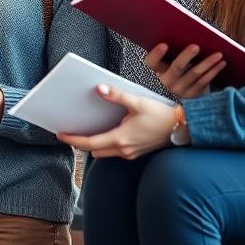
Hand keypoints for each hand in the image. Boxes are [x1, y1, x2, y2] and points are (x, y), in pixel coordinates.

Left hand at [57, 84, 176, 158]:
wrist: (183, 128)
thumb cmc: (161, 115)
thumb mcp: (137, 102)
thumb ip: (117, 96)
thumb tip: (99, 89)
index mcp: (121, 138)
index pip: (90, 143)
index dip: (73, 139)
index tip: (61, 135)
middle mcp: (124, 150)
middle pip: (94, 150)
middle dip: (81, 143)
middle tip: (71, 132)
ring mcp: (130, 154)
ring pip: (104, 153)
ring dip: (95, 145)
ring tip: (87, 131)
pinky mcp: (136, 153)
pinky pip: (115, 152)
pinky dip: (107, 144)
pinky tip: (108, 132)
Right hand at [145, 43, 224, 98]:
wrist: (188, 91)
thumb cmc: (182, 67)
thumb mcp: (174, 61)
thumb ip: (176, 50)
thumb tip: (187, 32)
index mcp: (159, 69)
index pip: (152, 62)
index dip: (156, 54)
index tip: (164, 44)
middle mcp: (167, 81)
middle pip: (176, 68)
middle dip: (186, 56)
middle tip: (196, 46)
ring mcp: (181, 90)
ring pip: (195, 74)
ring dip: (208, 63)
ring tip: (218, 54)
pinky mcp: (194, 95)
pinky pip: (205, 81)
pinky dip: (214, 71)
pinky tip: (222, 63)